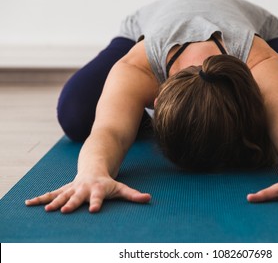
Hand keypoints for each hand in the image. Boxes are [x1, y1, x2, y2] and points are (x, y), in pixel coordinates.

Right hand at [25, 174, 150, 212]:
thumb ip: (133, 195)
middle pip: (77, 196)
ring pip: (61, 195)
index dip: (96, 202)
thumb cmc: (108, 182)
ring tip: (47, 210)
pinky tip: (28, 203)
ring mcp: (72, 188)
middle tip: (64, 211)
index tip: (94, 210)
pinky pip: (51, 194)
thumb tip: (149, 199)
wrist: (93, 166)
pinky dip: (40, 198)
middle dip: (71, 203)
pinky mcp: (64, 189)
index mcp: (97, 189)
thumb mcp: (121, 188)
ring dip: (53, 202)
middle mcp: (83, 188)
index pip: (98, 197)